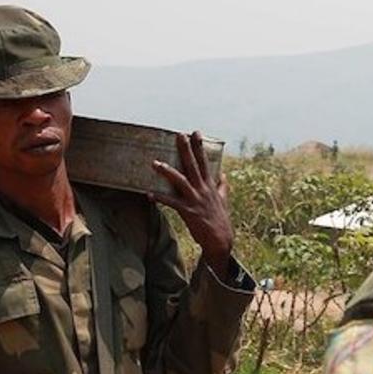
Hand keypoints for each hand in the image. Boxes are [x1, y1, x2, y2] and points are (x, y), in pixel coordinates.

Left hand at [150, 131, 234, 272]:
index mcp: (210, 186)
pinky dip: (160, 198)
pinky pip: (171, 203)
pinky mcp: (188, 212)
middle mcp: (203, 190)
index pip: (205, 162)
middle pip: (193, 166)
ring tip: (154, 163)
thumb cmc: (220, 220)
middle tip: (179, 135)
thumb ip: (223, 186)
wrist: (220, 240)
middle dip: (186, 150)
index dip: (200, 147)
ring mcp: (195, 200)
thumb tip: (223, 174)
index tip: (195, 132)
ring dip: (167, 171)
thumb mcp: (223, 200)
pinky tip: (148, 194)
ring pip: (180, 181)